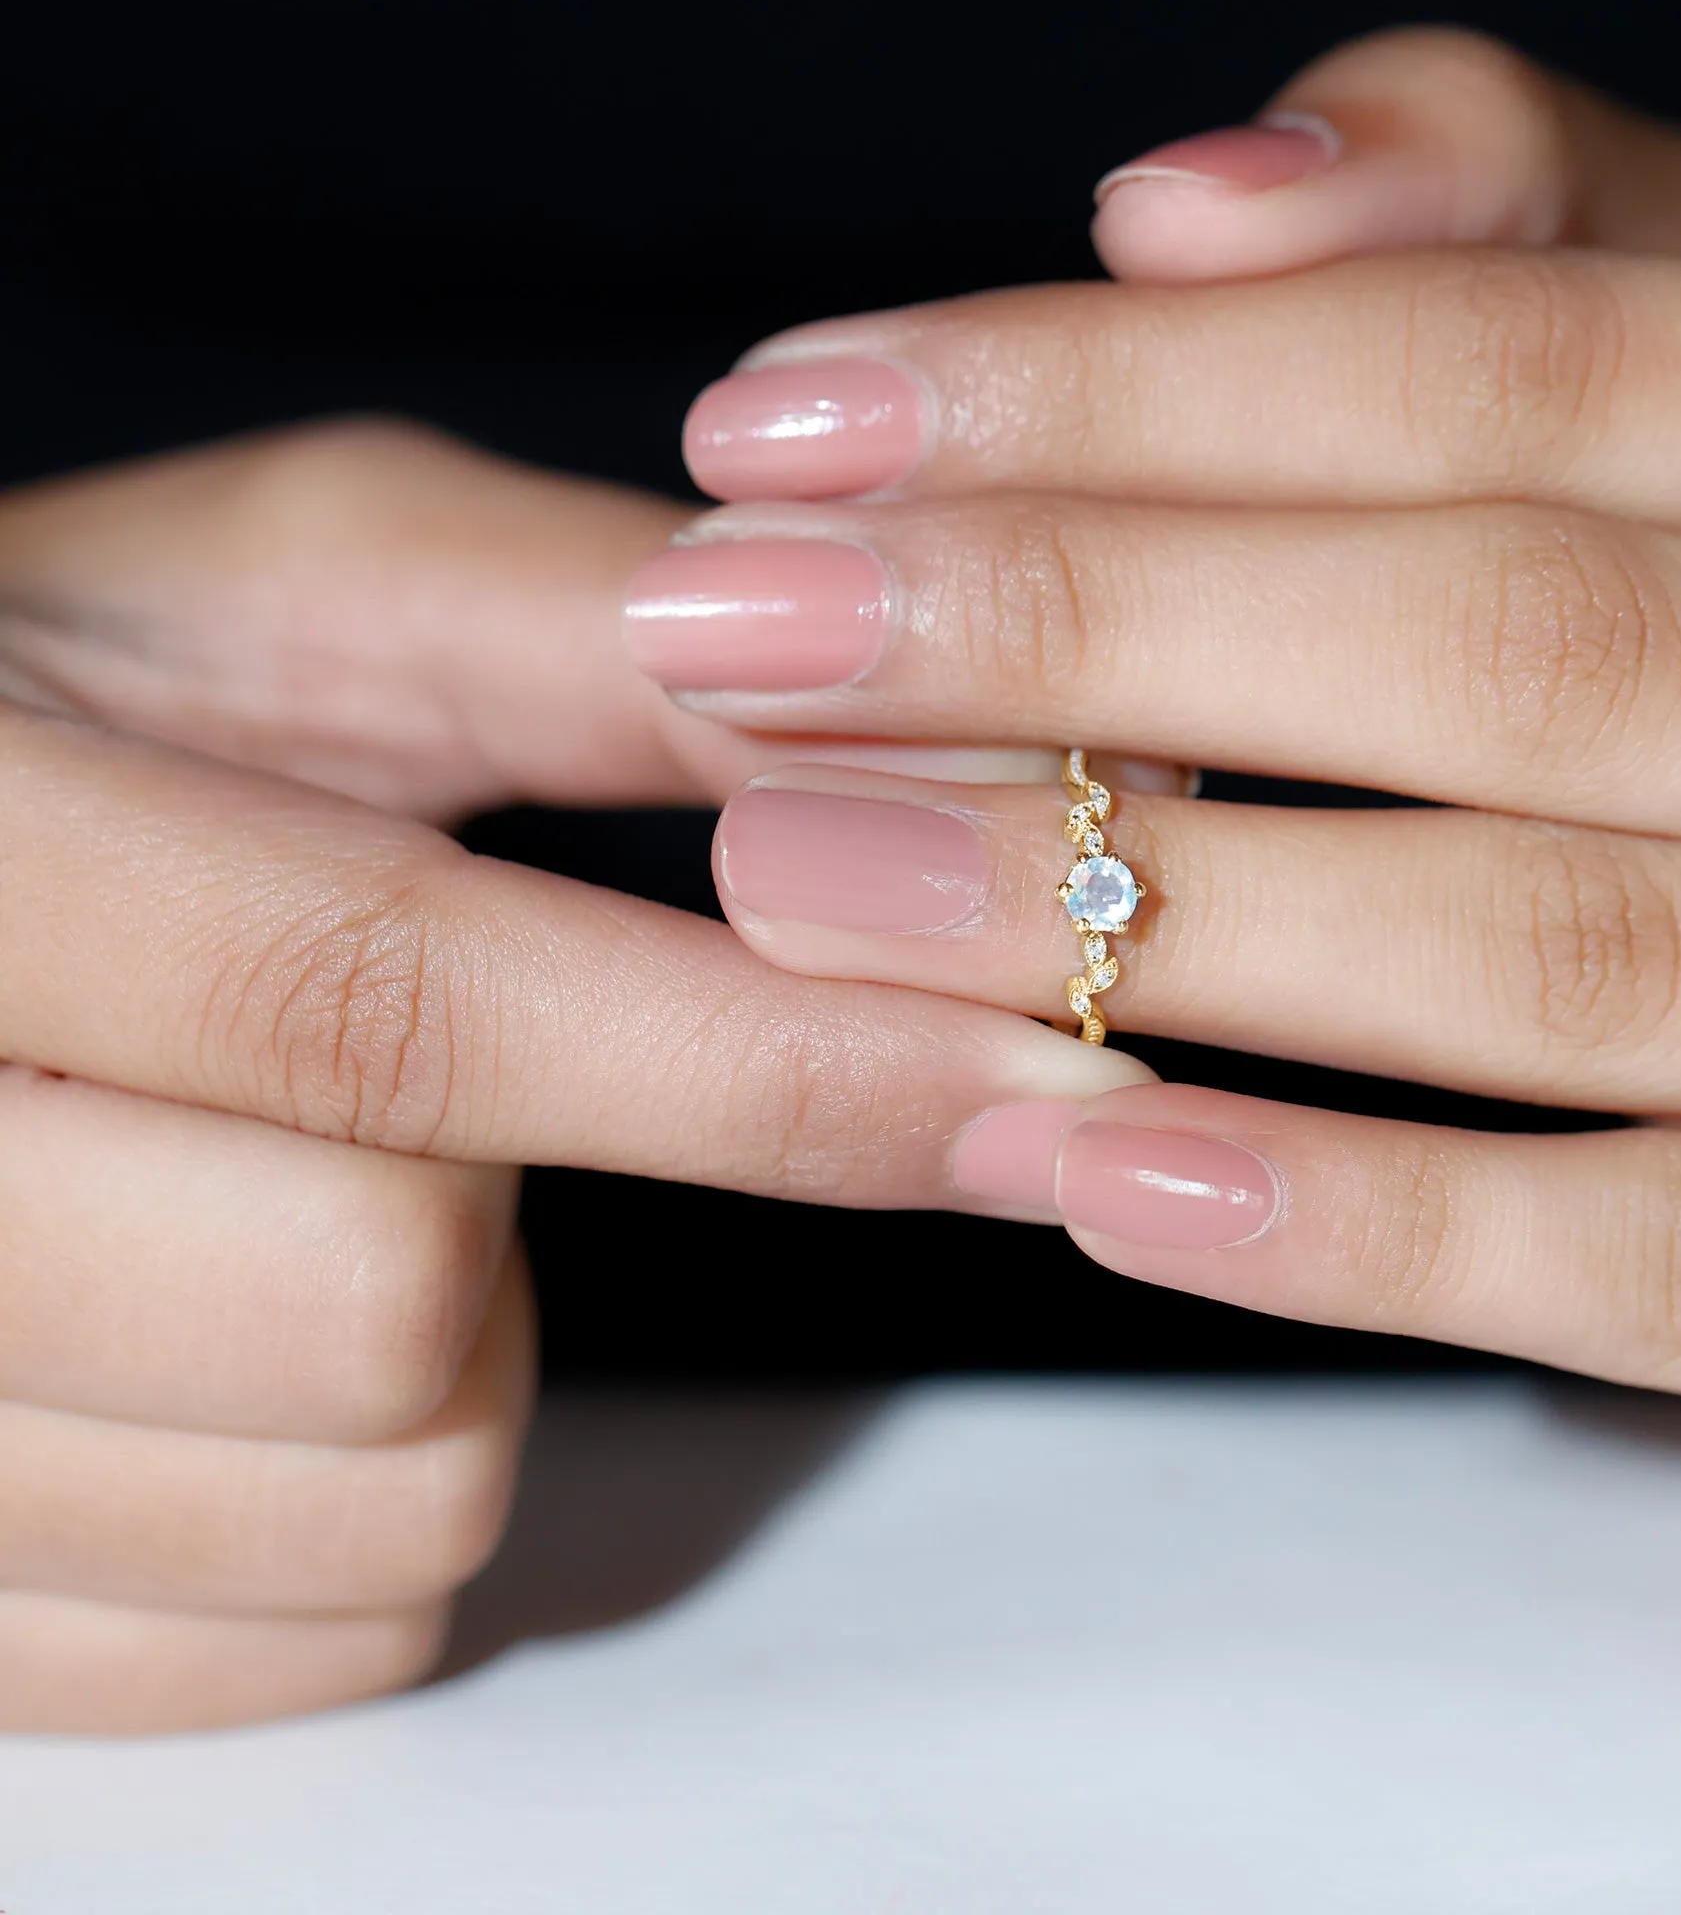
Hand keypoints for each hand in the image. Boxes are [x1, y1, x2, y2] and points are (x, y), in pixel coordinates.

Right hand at [0, 422, 1146, 1732]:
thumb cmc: (69, 709)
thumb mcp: (298, 602)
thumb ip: (614, 648)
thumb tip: (974, 765)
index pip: (381, 1012)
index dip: (752, 1060)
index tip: (1030, 1074)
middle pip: (381, 1307)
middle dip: (536, 1200)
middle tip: (473, 1080)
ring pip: (385, 1502)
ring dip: (476, 1347)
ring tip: (341, 1178)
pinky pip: (325, 1632)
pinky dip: (392, 1485)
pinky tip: (281, 1320)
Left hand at [624, 41, 1680, 1503]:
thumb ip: (1525, 242)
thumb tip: (1195, 203)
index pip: (1520, 357)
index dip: (1127, 386)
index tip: (797, 418)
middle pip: (1522, 638)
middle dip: (1087, 625)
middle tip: (732, 632)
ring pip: (1564, 945)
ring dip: (1144, 917)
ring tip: (803, 883)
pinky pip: (1666, 1268)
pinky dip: (1370, 1227)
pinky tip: (1084, 1172)